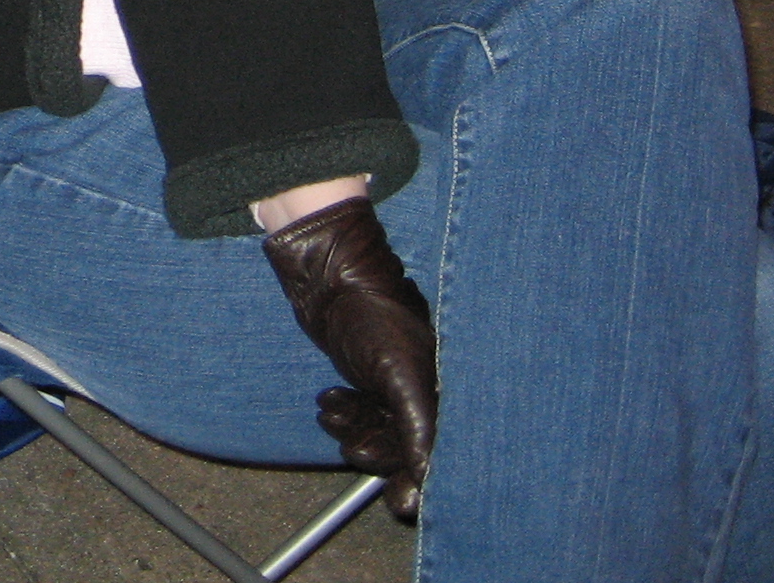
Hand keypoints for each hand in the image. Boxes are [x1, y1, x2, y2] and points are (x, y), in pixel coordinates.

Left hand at [258, 196, 436, 520]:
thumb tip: (427, 484)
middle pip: (410, 444)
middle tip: (354, 448)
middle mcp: (428, 385)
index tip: (399, 502)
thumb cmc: (371, 314)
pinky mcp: (371, 372)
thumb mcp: (399, 374)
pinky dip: (345, 414)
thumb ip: (419, 427)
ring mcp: (398, 379)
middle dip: (380, 451)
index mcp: (446, 386)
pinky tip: (327, 404)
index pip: (442, 447)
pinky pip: (363, 409)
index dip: (422, 476)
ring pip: (381, 429)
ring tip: (332, 415)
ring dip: (356, 432)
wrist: (328, 272)